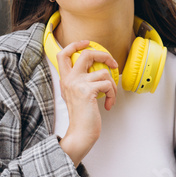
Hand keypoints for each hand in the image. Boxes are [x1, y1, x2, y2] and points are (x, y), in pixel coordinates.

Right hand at [56, 40, 117, 165]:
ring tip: (109, 97)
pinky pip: (107, 84)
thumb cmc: (81, 117)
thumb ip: (80, 81)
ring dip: (112, 85)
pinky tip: (108, 104)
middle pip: (86, 54)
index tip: (86, 43)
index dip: (75, 45)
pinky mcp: (87, 91)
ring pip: (103, 72)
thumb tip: (98, 70)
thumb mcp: (75, 95)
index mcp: (65, 79)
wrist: (80, 133)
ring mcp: (77, 84)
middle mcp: (69, 79)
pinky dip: (112, 95)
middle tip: (112, 64)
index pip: (63, 54)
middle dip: (103, 55)